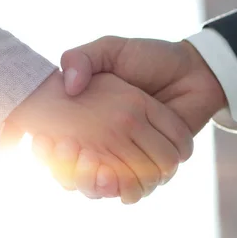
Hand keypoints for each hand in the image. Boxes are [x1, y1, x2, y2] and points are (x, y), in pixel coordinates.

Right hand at [33, 36, 226, 199]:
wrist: (194, 69)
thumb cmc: (150, 57)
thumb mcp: (110, 49)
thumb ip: (82, 58)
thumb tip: (68, 87)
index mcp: (95, 124)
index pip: (61, 151)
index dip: (48, 155)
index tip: (42, 143)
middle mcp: (111, 145)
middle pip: (82, 177)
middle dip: (73, 173)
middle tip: (69, 153)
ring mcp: (134, 157)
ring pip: (107, 188)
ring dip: (97, 184)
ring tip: (91, 165)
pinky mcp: (157, 165)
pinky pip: (138, 187)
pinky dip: (127, 186)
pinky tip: (114, 173)